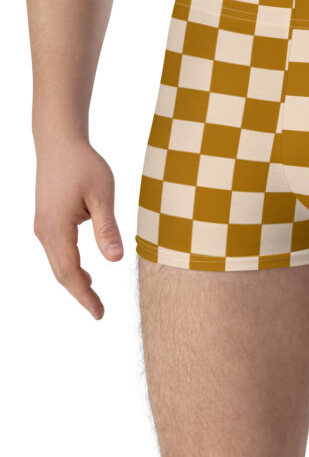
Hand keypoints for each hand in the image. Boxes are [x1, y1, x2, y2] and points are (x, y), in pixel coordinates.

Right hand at [33, 137, 123, 318]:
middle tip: (99, 312)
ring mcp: (43, 226)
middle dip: (80, 293)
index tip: (99, 313)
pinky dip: (70, 266)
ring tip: (94, 297)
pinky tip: (86, 271)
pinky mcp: (47, 220)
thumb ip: (107, 228)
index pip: (70, 273)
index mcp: (56, 229)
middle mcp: (44, 232)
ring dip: (75, 281)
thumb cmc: (84, 165)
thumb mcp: (102, 195)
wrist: (60, 143)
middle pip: (61, 273)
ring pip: (58, 263)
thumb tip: (116, 260)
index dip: (85, 295)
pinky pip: (58, 251)